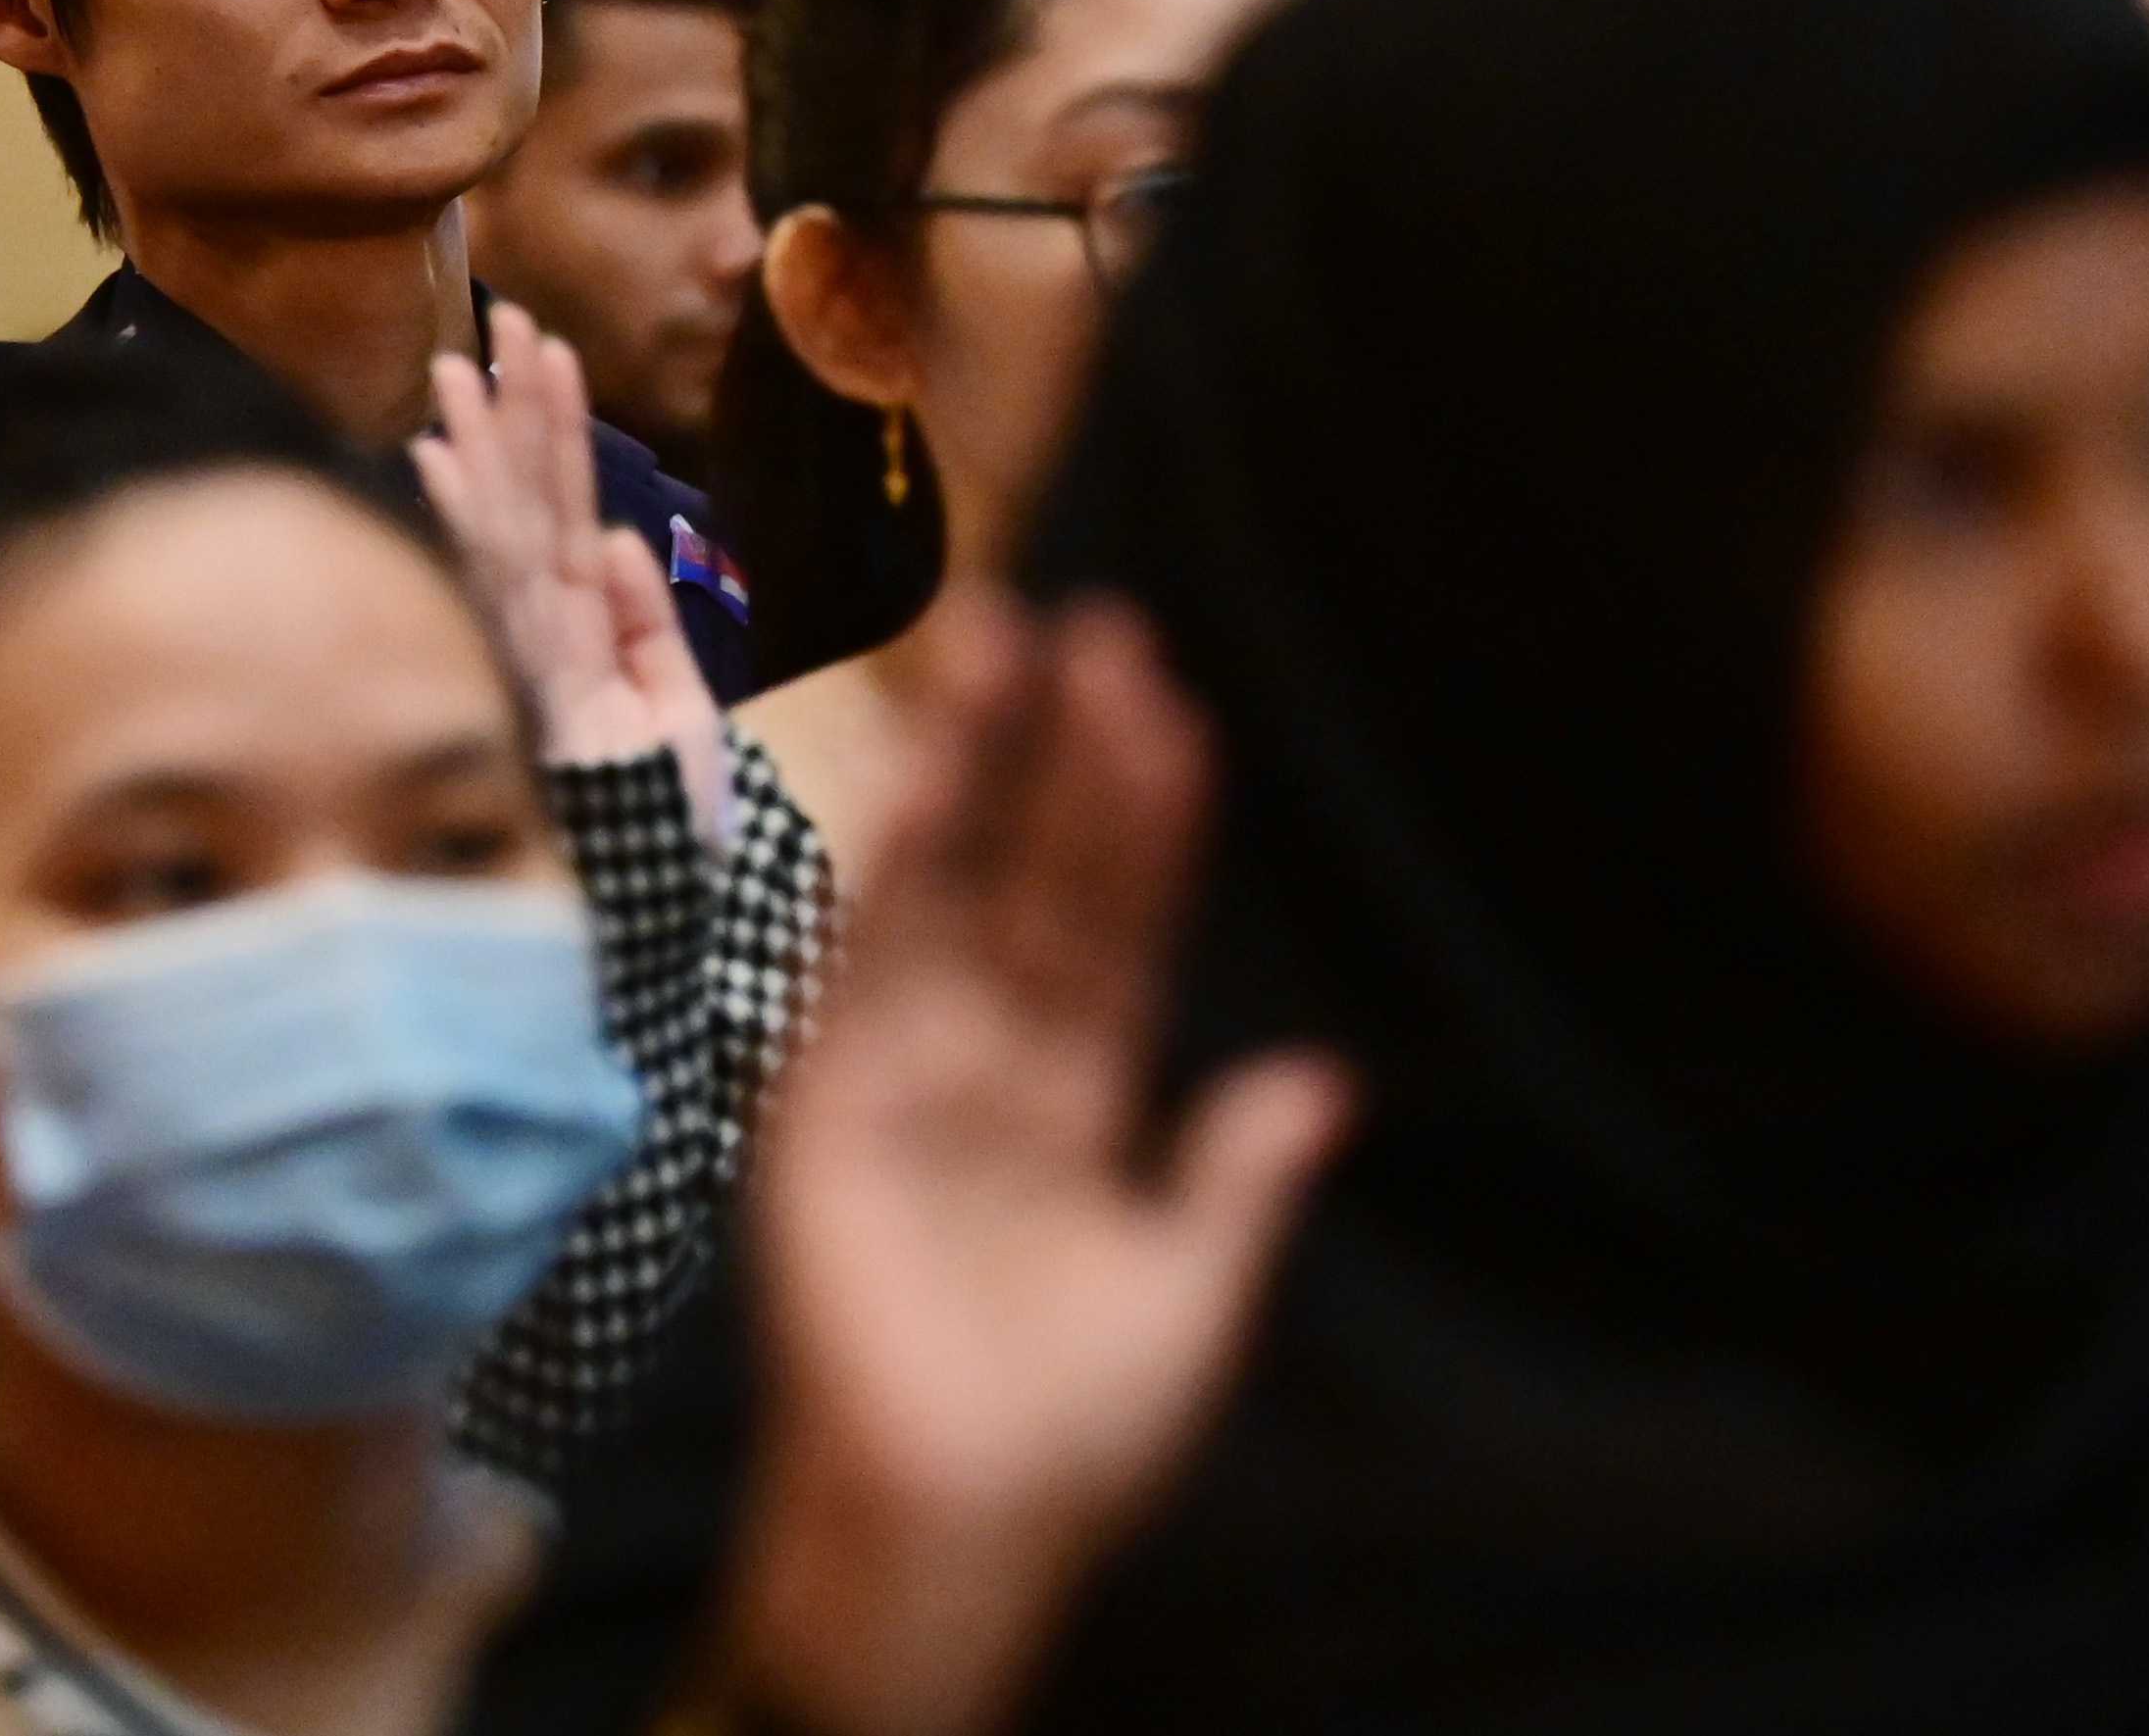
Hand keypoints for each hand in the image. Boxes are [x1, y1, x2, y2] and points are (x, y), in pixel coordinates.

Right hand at [414, 308, 725, 811]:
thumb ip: (648, 626)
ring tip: (465, 362)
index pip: (568, 516)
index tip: (547, 351)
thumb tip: (618, 539)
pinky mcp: (524, 690)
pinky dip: (464, 522)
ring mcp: (529, 662)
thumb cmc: (670, 835)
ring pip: (507, 530)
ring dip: (486, 444)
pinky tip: (433, 461)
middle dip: (517, 413)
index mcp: (588, 643)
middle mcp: (547, 641)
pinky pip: (496, 588)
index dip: (560, 434)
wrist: (666, 925)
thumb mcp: (682, 715)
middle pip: (531, 506)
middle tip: (501, 318)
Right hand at [718, 600, 1356, 1735]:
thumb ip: (1239, 1176)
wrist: (962, 1527)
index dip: (1146, 826)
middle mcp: (988, 1064)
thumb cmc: (1073, 1438)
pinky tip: (937, 771)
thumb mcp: (1192, 1294)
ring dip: (981, 765)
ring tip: (1012, 640)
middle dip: (1065, 756)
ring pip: (951, 887)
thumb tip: (1319, 1078)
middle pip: (1033, 878)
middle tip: (1100, 620)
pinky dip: (901, 862)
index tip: (1177, 712)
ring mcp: (902, 1071)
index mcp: (1077, 1103)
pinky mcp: (829, 1104)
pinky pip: (870, 959)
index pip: (1118, 930)